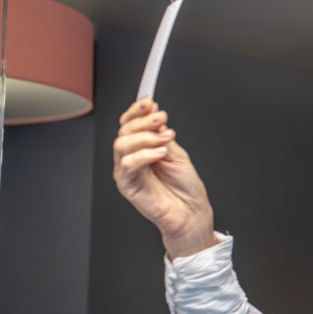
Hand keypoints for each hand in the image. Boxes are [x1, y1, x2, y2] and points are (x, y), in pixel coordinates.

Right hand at [113, 99, 216, 257]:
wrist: (190, 211)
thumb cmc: (185, 186)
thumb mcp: (176, 152)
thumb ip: (161, 134)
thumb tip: (154, 111)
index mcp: (142, 147)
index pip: (130, 123)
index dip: (136, 111)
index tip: (149, 102)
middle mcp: (132, 157)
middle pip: (124, 130)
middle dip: (143, 120)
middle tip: (162, 119)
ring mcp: (127, 171)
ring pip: (121, 144)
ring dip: (145, 136)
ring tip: (166, 139)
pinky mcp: (127, 185)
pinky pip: (127, 164)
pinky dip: (144, 154)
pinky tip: (160, 153)